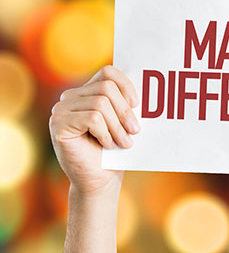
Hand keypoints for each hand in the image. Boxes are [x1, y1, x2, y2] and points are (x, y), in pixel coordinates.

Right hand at [49, 65, 139, 195]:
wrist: (100, 180)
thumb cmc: (115, 151)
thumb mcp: (123, 122)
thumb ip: (127, 104)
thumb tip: (147, 86)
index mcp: (86, 92)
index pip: (107, 72)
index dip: (126, 85)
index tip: (138, 104)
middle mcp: (70, 97)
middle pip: (106, 88)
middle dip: (125, 111)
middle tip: (135, 131)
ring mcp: (60, 110)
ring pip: (101, 104)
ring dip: (117, 126)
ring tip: (124, 142)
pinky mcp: (58, 124)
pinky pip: (92, 119)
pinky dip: (105, 133)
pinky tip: (107, 145)